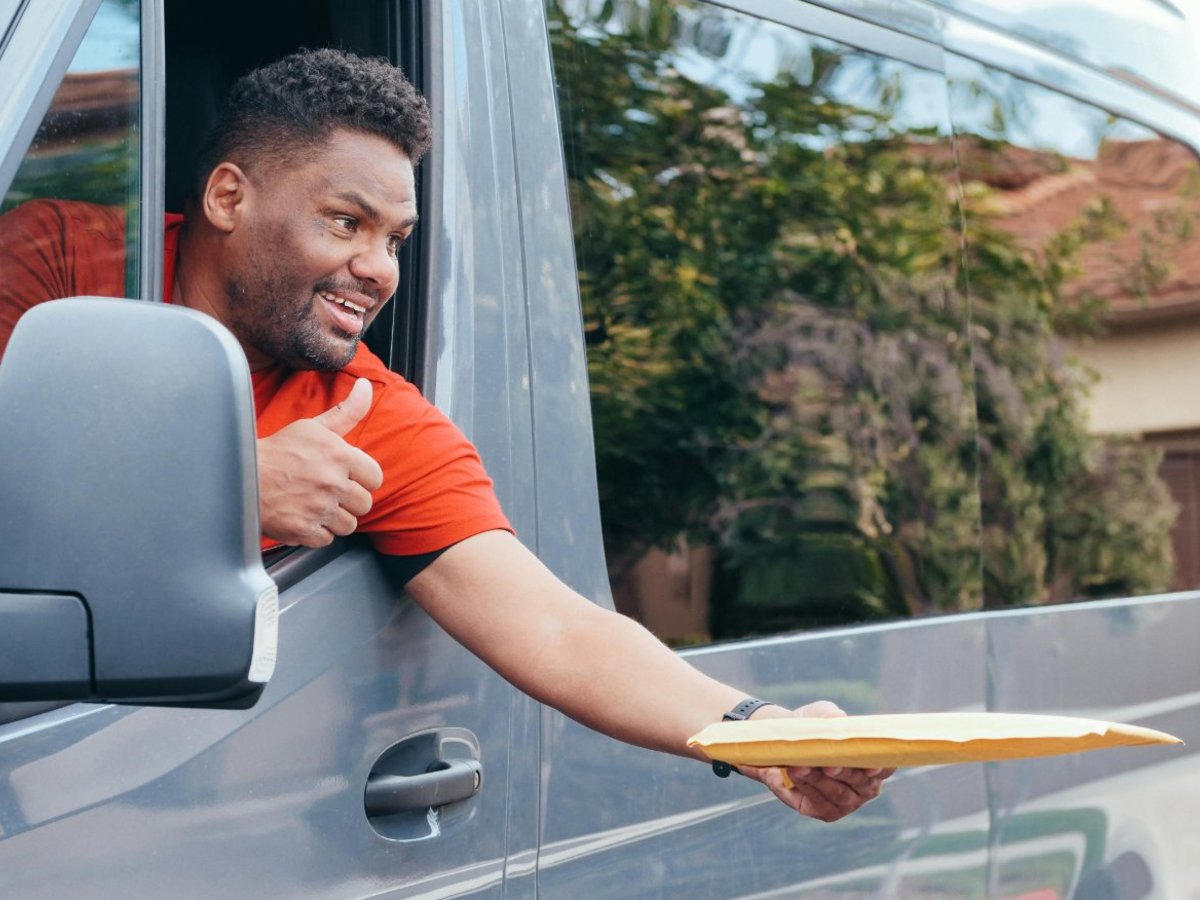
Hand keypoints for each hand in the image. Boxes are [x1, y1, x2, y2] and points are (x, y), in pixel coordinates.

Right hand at [257, 378, 383, 546]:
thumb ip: (347, 411)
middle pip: (364, 503)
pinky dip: (316, 532)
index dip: (362, 478)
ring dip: (334, 517)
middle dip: (348, 499)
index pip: (375, 477)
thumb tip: (365, 386)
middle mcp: (332, 482)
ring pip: (349, 525)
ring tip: (315, 503)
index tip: (347, 476)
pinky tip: (303, 516)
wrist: (240, 476)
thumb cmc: (279, 451)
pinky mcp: (303, 530)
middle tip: (327, 490)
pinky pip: (327, 539)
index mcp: (339, 455)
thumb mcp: (313, 426)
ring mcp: (318, 508)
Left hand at [740, 701, 893, 822]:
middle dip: (843, 773)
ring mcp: (845, 803)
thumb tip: (836, 717)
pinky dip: (801, 787)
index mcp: (873, 763)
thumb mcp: (821, 715)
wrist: (785, 740)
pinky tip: (788, 774)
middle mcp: (865, 787)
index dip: (880, 768)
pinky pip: (814, 801)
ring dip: (817, 780)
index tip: (870, 766)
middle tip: (828, 764)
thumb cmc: (814, 727)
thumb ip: (830, 715)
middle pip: (859, 783)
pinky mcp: (822, 810)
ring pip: (835, 794)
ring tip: (799, 767)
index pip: (885, 767)